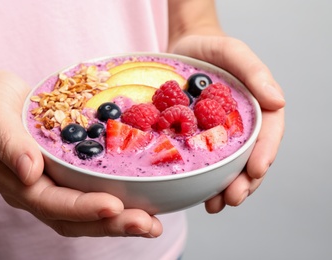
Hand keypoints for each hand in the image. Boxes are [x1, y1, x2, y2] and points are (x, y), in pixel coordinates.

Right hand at [0, 70, 161, 236]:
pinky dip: (115, 204)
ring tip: (151, 224)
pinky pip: (89, 195)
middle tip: (146, 224)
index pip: (49, 202)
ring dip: (117, 222)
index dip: (81, 208)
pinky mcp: (64, 176)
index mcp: (14, 178)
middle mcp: (34, 189)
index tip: (114, 206)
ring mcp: (50, 185)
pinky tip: (141, 203)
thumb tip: (29, 171)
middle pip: (72, 218)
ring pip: (83, 215)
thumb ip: (6, 140)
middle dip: (110, 224)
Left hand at [171, 35, 284, 212]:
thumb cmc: (211, 49)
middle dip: (245, 182)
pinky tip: (198, 194)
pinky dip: (203, 180)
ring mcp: (219, 134)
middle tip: (233, 198)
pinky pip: (204, 162)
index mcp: (257, 107)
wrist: (182, 50)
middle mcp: (241, 125)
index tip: (256, 170)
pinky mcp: (197, 138)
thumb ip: (255, 72)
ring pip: (229, 167)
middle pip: (250, 158)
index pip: (268, 134)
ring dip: (225, 189)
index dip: (265, 154)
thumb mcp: (233, 52)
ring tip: (216, 205)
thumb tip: (279, 101)